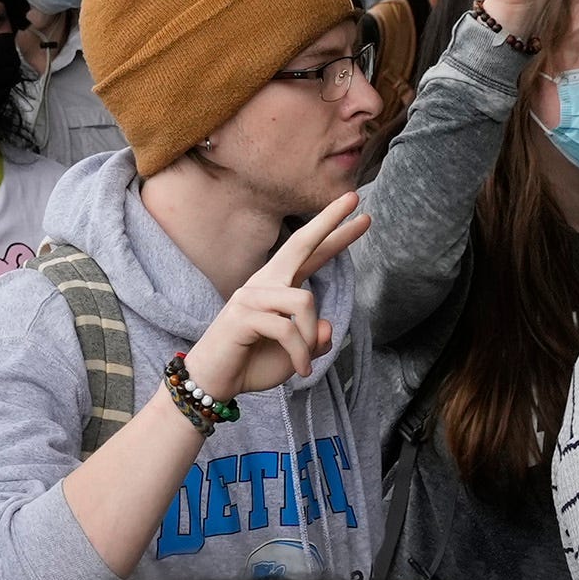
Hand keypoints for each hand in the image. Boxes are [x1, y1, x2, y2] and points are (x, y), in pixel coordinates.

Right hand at [186, 192, 368, 400]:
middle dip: (328, 221)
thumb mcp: (298, 353)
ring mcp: (251, 296)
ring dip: (310, 338)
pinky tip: (300, 370)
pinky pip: (288, 328)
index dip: (334, 235)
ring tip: (305, 362)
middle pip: (299, 243)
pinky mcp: (243, 314)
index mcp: (278, 288)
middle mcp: (264, 284)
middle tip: (355, 198)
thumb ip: (316, 338)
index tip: (360, 213)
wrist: (218, 381)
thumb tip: (328, 325)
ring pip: (304, 300)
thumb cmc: (253, 363)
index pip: (310, 255)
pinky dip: (300, 353)